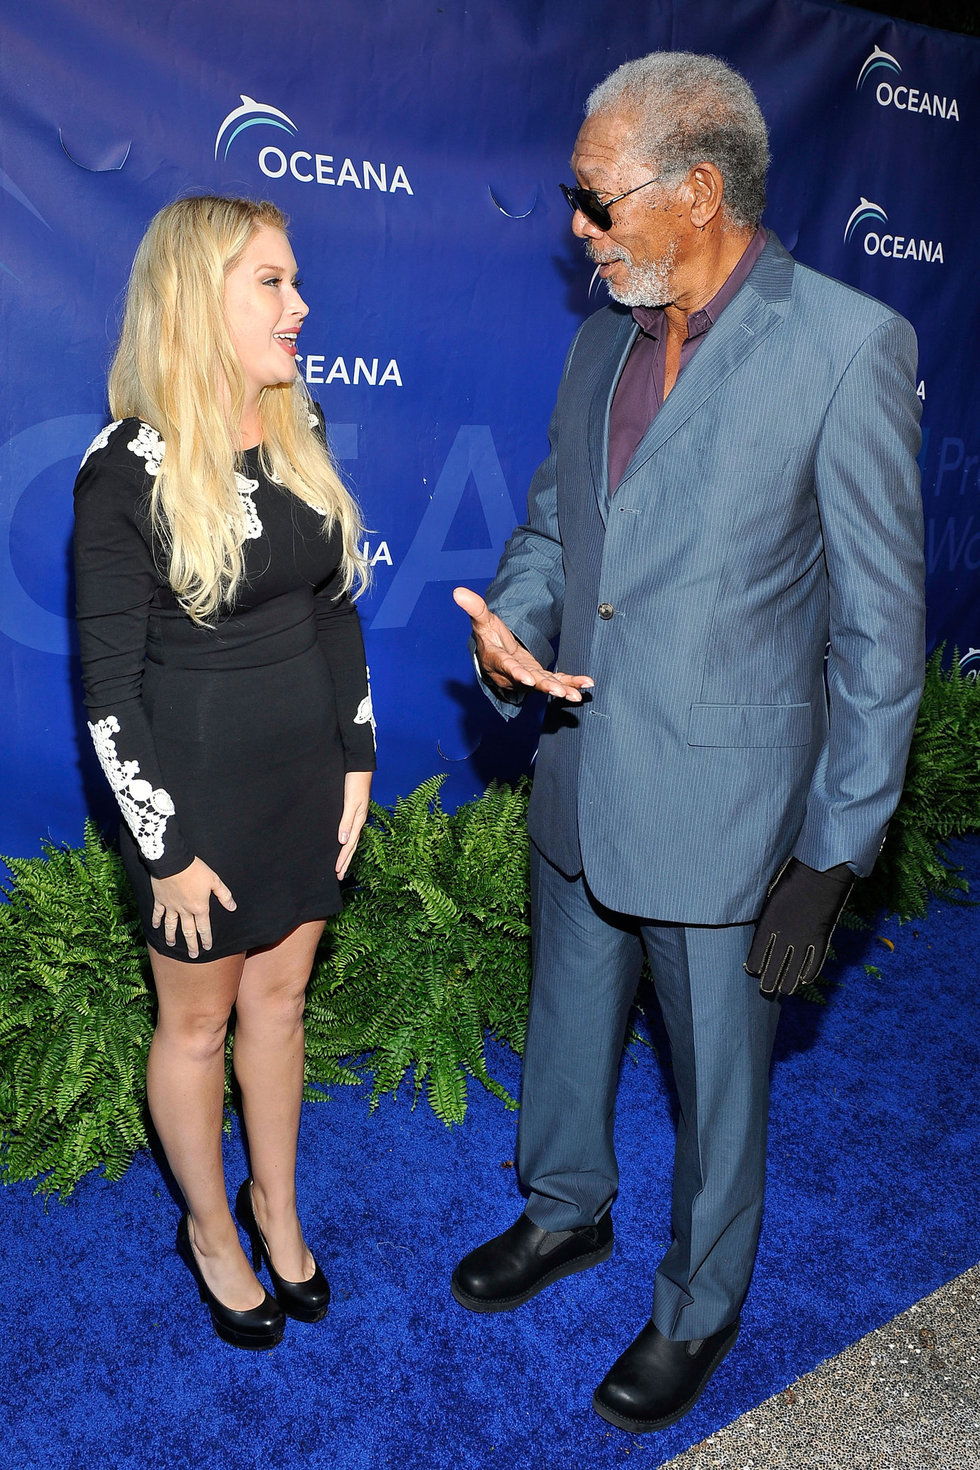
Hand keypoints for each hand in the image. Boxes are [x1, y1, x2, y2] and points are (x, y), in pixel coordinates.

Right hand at [150, 858, 236, 959]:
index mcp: (199, 907)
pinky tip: (155, 927)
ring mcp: (171, 906)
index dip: (206, 938)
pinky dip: (156, 920)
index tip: (207, 947)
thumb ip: (224, 895)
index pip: (204, 927)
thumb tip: (233, 907)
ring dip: (171, 936)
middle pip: (188, 931)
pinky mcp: (160, 900)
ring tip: (171, 945)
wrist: (173, 862)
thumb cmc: (195, 870)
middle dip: (191, 944)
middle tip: (193, 955)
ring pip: (171, 925)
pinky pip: (158, 913)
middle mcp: (185, 910)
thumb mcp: (214, 880)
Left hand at [337, 769, 371, 879]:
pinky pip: (350, 831)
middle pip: (352, 846)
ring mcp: (357, 816)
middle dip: (346, 861)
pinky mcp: (353, 811)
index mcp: (359, 821)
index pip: (350, 845)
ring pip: (351, 840)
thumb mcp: (351, 802)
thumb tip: (342, 841)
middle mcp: (358, 821)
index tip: (337, 872)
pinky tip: (343, 843)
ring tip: (341, 865)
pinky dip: (347, 842)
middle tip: (339, 876)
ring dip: (346, 854)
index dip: (343, 859)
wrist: (359, 767)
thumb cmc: (356, 783)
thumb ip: (347, 821)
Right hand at [453, 586, 593, 702]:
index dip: (517, 673)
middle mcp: (513, 674)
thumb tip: (458, 591)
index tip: (528, 679)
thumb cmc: (488, 638)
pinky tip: (586, 684)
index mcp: (498, 660)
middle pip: (530, 681)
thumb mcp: (482, 621)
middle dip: (545, 686)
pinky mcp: (540, 677)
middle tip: (559, 692)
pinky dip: (570, 683)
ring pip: (545, 685)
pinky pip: (556, 681)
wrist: (495, 656)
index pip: (507, 666)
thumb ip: (474, 607)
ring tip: (576, 696)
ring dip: (562, 690)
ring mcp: (528, 677)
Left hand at [745, 857, 853, 996]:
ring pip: (795, 969)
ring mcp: (804, 940)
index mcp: (769, 925)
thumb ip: (766, 919)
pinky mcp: (821, 938)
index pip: (758, 954)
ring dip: (789, 982)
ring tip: (785, 991)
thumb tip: (762, 933)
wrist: (819, 875)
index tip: (751, 971)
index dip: (754, 966)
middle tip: (766, 990)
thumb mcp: (769, 898)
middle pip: (775, 966)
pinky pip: (815, 962)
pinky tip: (805, 980)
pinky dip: (810, 972)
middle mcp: (785, 936)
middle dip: (769, 980)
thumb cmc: (790, 881)